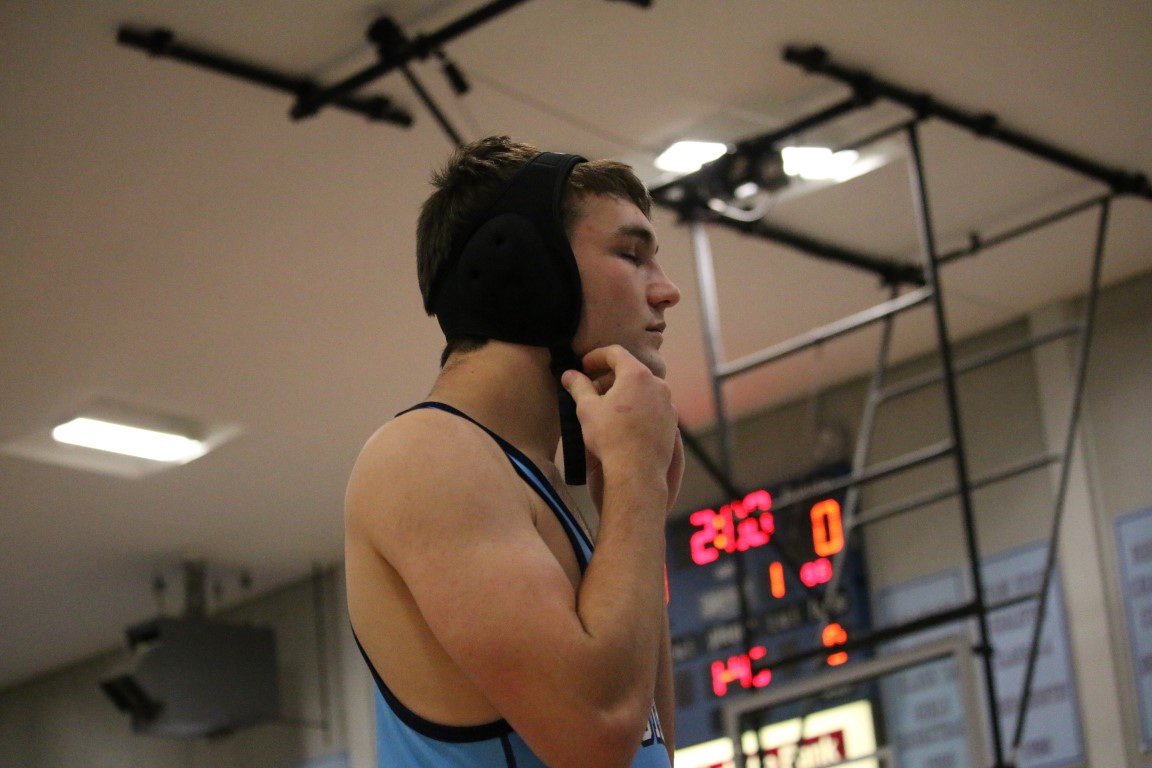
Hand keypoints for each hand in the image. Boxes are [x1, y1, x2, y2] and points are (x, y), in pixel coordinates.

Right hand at [561, 345, 678, 499]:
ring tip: (607, 408)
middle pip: (630, 370)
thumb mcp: (587, 408)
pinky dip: (638, 407)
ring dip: (624, 392)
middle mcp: (657, 384)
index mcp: (637, 374)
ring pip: (643, 389)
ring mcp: (667, 403)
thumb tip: (569, 374)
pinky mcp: (671, 421)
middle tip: (591, 389)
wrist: (637, 471)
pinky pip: (652, 406)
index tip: (583, 366)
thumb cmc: (611, 437)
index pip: (615, 353)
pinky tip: (624, 423)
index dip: (596, 356)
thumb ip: (578, 386)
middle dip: (609, 376)